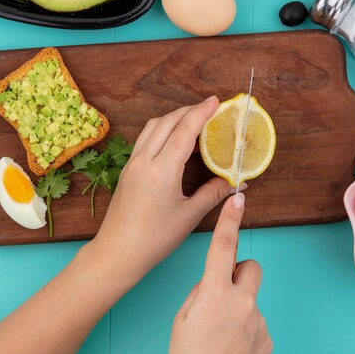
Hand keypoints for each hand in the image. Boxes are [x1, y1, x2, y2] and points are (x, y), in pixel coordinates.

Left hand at [90, 96, 238, 285]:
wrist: (117, 252)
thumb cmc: (154, 239)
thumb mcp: (189, 216)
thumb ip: (213, 194)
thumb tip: (237, 182)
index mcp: (161, 171)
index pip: (184, 131)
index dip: (201, 113)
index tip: (215, 101)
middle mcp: (144, 160)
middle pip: (167, 121)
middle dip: (189, 110)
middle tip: (210, 110)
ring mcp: (133, 163)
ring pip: (153, 126)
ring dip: (174, 118)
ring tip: (194, 122)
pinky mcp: (128, 169)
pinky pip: (146, 138)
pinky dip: (162, 130)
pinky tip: (175, 141)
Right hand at [169, 193, 271, 353]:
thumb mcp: (182, 319)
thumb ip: (200, 293)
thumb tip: (213, 284)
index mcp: (214, 293)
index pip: (223, 246)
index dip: (230, 219)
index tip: (238, 199)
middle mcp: (242, 302)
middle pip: (250, 266)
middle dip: (239, 271)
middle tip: (222, 292)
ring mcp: (258, 320)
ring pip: (250, 299)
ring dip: (238, 307)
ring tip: (221, 335)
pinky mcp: (267, 338)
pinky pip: (256, 322)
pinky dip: (245, 329)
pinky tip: (232, 349)